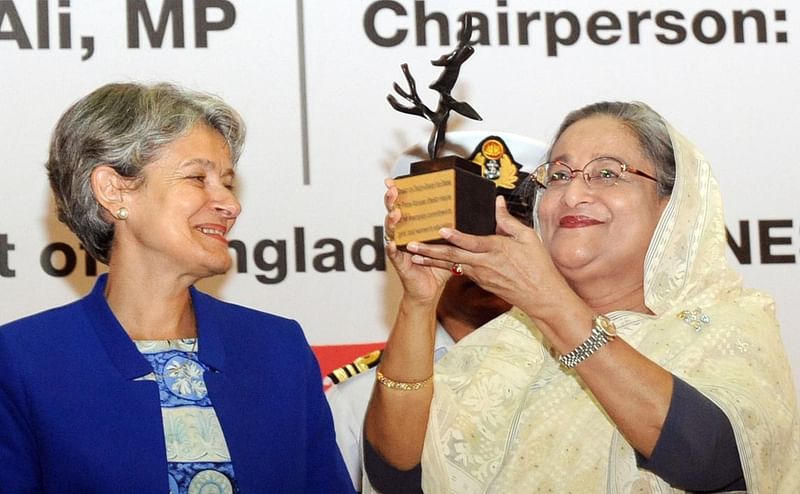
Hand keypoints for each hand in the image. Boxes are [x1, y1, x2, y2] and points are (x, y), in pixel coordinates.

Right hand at [383, 178, 450, 304]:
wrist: (431, 289)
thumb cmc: (439, 266)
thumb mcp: (450, 242)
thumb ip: (458, 227)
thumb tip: (475, 212)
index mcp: (416, 227)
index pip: (406, 205)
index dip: (399, 192)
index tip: (395, 180)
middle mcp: (405, 234)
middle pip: (394, 213)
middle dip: (392, 201)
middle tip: (394, 190)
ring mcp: (400, 247)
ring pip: (392, 231)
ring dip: (392, 221)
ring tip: (396, 213)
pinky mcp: (400, 262)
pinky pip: (394, 254)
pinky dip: (393, 248)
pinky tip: (394, 242)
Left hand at [405, 196, 571, 316]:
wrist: (541, 296)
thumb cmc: (537, 266)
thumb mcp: (527, 237)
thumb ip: (507, 220)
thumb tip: (497, 203)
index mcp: (495, 250)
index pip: (471, 242)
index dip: (454, 236)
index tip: (440, 230)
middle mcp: (484, 264)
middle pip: (453, 257)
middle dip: (429, 252)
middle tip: (411, 247)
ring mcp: (481, 275)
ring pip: (452, 265)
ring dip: (432, 261)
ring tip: (414, 256)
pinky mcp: (481, 282)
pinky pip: (460, 271)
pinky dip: (446, 266)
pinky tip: (435, 262)